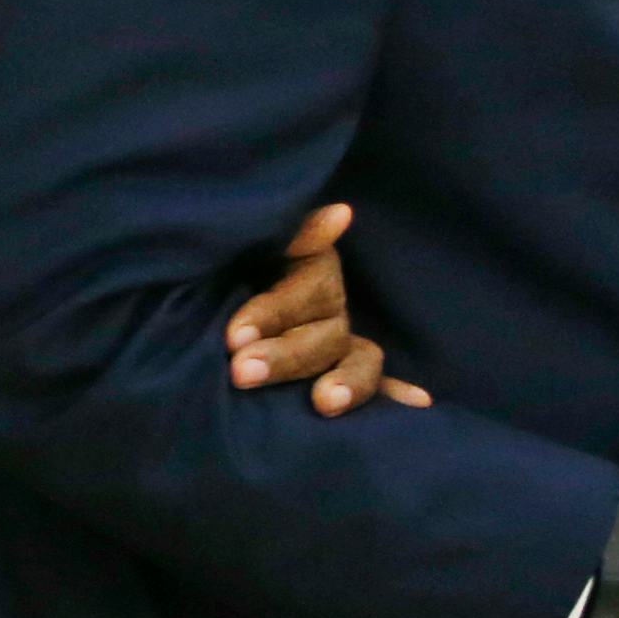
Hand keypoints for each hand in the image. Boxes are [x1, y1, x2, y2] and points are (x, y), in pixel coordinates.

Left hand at [226, 203, 432, 416]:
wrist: (198, 296)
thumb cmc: (216, 267)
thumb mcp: (240, 245)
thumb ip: (291, 234)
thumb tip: (341, 213)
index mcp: (306, 266)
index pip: (305, 290)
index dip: (274, 314)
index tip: (235, 337)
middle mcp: (329, 303)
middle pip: (326, 332)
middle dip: (284, 356)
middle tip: (243, 372)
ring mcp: (339, 339)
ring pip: (358, 360)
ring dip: (346, 383)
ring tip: (325, 403)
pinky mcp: (344, 372)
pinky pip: (377, 385)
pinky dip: (397, 395)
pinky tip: (420, 403)